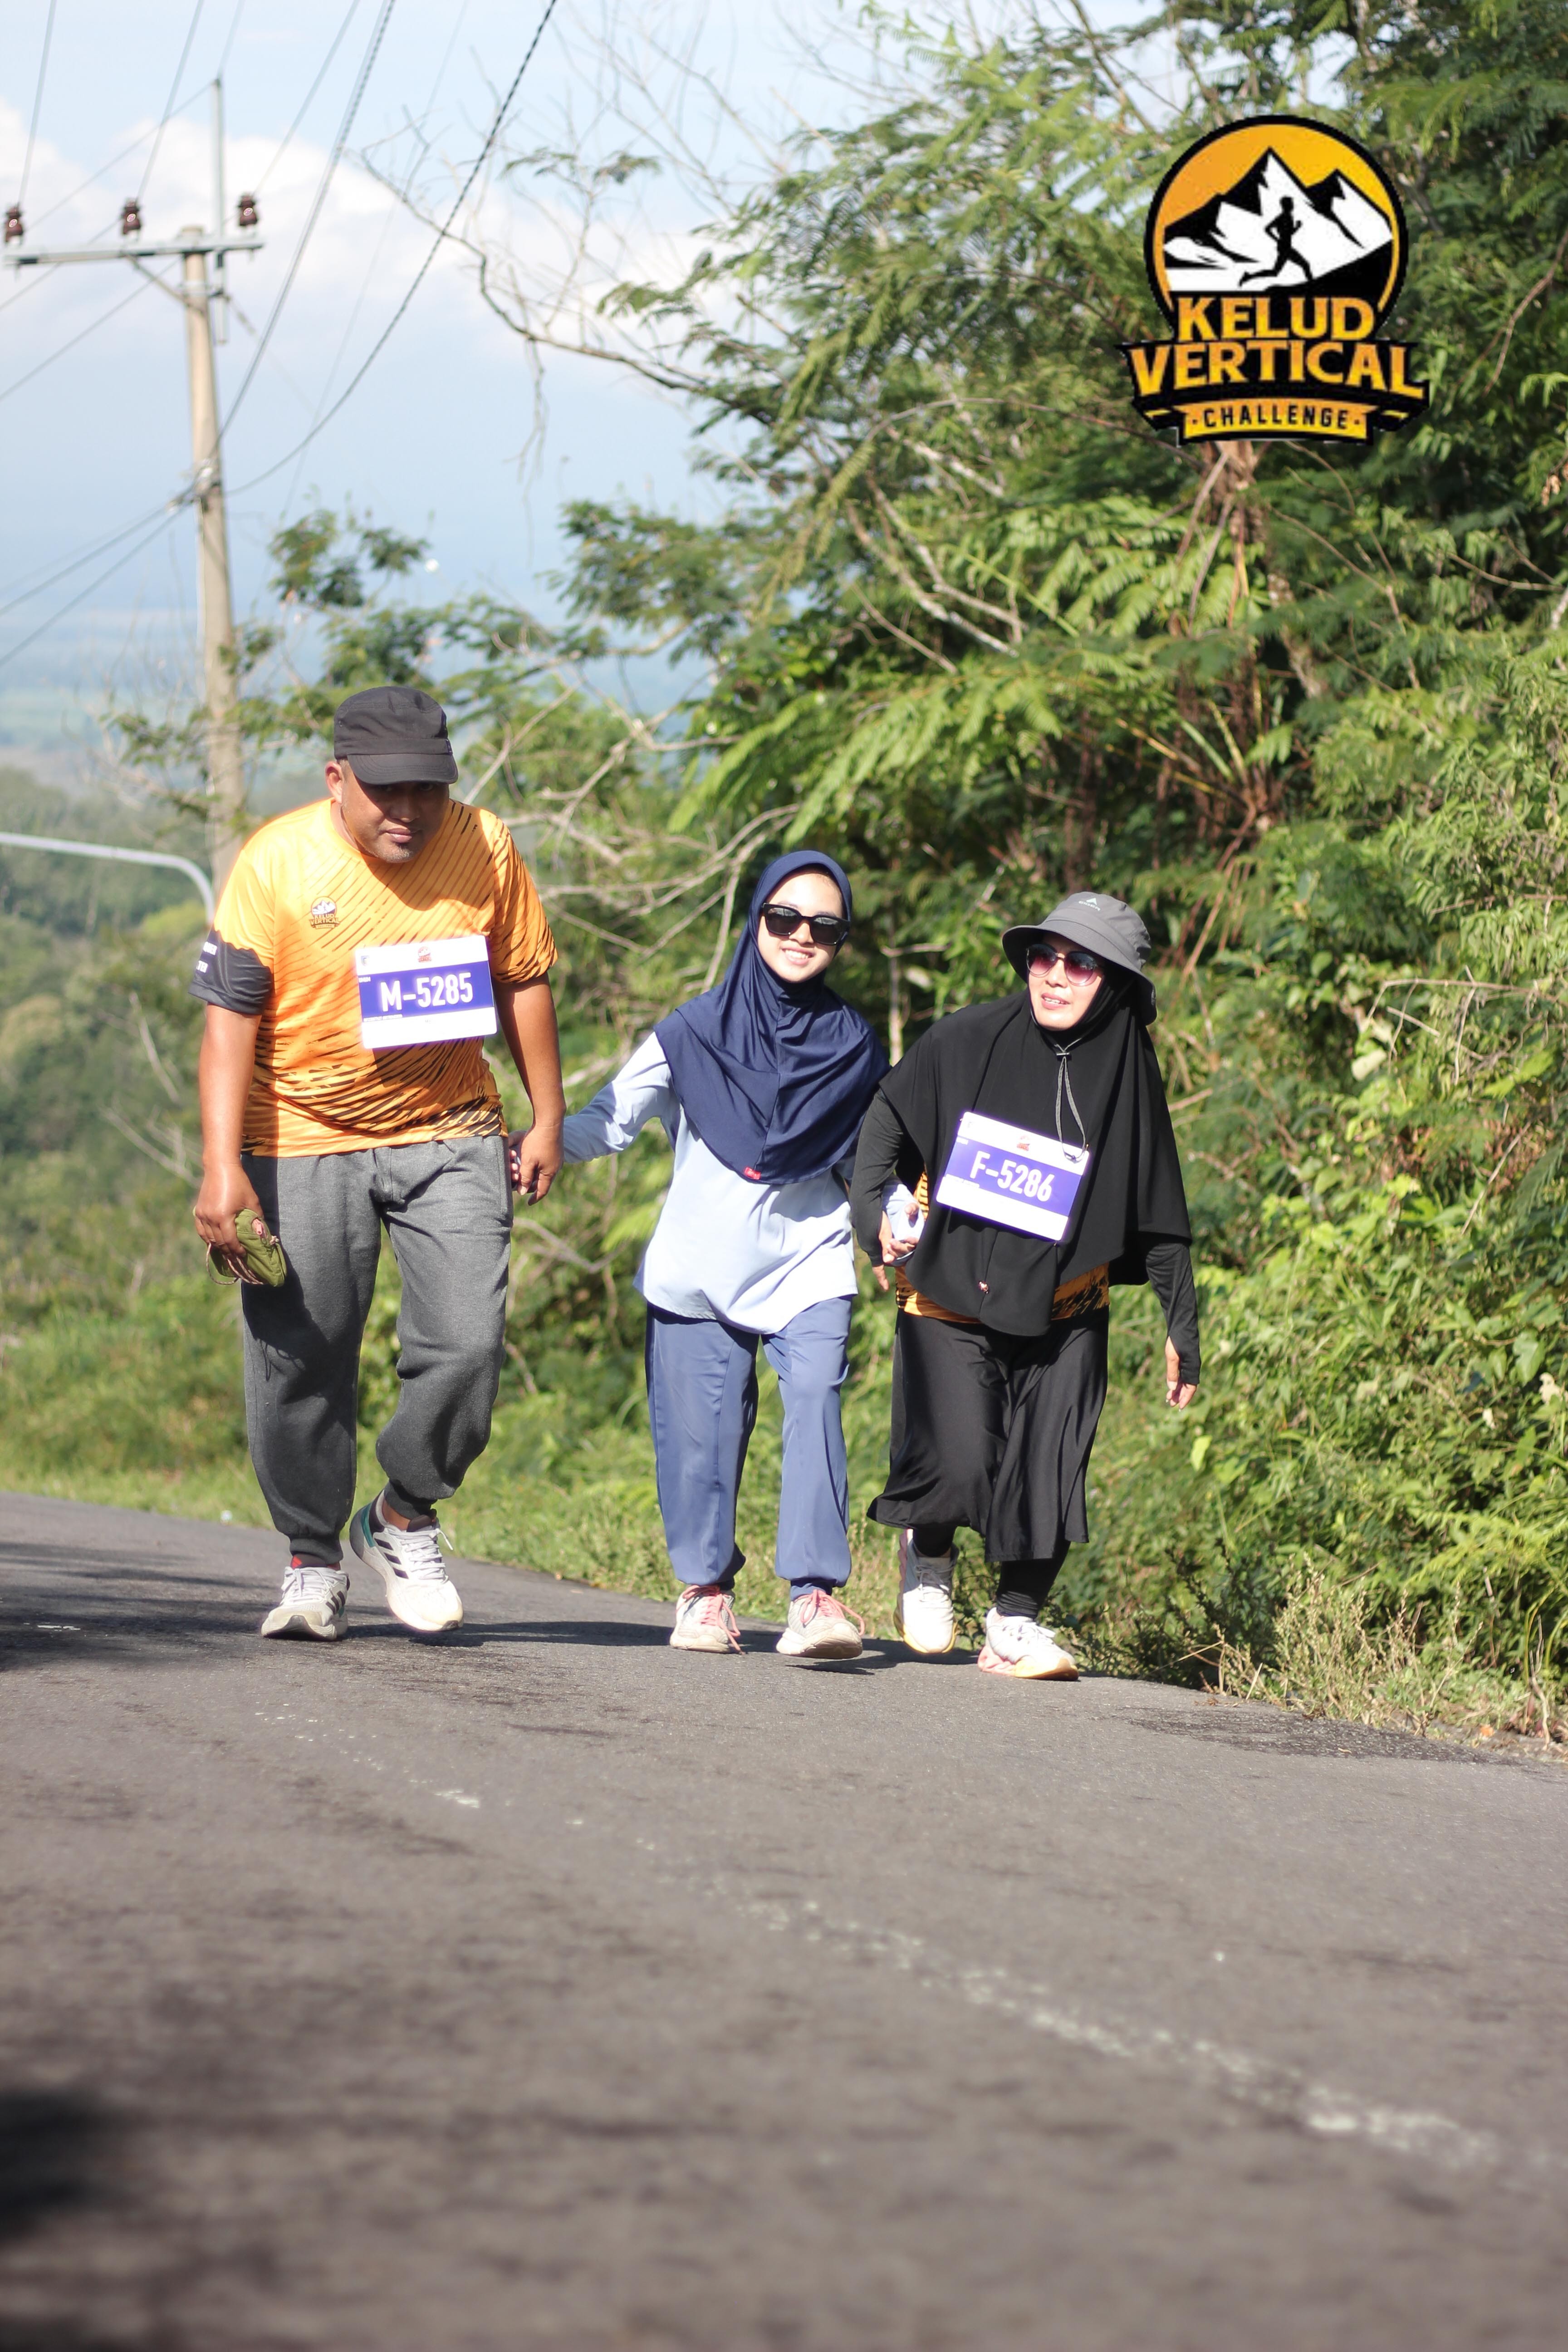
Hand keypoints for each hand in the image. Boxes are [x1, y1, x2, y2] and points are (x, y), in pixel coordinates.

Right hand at [193, 1161, 265, 1281]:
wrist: (220, 1167)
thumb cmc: (239, 1183)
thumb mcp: (252, 1201)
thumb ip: (256, 1218)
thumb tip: (261, 1234)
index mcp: (223, 1217)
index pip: (230, 1241)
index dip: (237, 1250)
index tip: (244, 1254)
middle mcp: (210, 1218)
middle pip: (219, 1242)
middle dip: (229, 1251)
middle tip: (237, 1257)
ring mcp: (202, 1215)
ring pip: (209, 1238)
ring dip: (218, 1246)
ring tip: (227, 1251)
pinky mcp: (198, 1211)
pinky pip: (201, 1230)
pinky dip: (207, 1238)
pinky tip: (214, 1241)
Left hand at [509, 1124, 562, 1203]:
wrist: (550, 1122)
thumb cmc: (537, 1142)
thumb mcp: (528, 1162)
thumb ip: (525, 1177)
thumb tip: (523, 1192)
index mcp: (550, 1173)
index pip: (542, 1190)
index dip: (535, 1198)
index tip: (529, 1203)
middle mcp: (556, 1167)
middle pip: (544, 1182)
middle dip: (534, 1186)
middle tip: (525, 1188)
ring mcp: (557, 1158)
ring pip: (545, 1172)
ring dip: (536, 1175)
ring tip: (527, 1176)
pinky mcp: (556, 1150)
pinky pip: (547, 1163)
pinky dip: (539, 1167)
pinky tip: (533, 1162)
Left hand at [879, 1210, 918, 1260]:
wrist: (901, 1216)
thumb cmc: (910, 1212)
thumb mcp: (912, 1208)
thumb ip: (912, 1208)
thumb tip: (907, 1210)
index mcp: (919, 1235)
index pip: (918, 1242)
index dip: (913, 1241)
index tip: (906, 1237)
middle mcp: (912, 1243)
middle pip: (908, 1250)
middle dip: (900, 1247)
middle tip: (891, 1242)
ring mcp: (904, 1247)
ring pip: (900, 1254)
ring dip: (894, 1252)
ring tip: (887, 1246)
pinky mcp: (897, 1249)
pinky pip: (894, 1255)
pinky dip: (890, 1254)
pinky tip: (885, 1249)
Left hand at [1165, 1337, 1196, 1409]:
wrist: (1181, 1325)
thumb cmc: (1177, 1340)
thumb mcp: (1172, 1356)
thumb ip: (1172, 1372)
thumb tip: (1171, 1388)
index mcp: (1192, 1367)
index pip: (1191, 1387)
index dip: (1186, 1398)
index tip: (1179, 1406)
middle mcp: (1192, 1367)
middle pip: (1187, 1386)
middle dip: (1179, 1396)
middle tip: (1170, 1404)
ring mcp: (1188, 1363)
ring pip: (1184, 1381)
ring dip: (1177, 1390)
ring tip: (1169, 1398)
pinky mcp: (1184, 1360)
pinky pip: (1181, 1375)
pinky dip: (1176, 1381)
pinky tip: (1171, 1386)